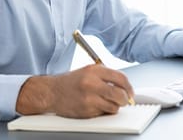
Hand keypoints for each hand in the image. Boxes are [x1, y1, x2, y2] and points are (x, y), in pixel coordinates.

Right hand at [16, 64, 133, 117]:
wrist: (52, 92)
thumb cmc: (71, 82)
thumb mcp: (89, 71)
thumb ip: (106, 75)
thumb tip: (125, 86)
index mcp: (94, 70)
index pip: (121, 78)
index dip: (129, 87)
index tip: (130, 92)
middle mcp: (92, 83)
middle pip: (120, 95)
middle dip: (125, 99)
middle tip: (124, 100)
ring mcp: (89, 98)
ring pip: (114, 107)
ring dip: (114, 106)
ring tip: (107, 102)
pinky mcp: (86, 110)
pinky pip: (103, 113)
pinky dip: (103, 111)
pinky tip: (95, 105)